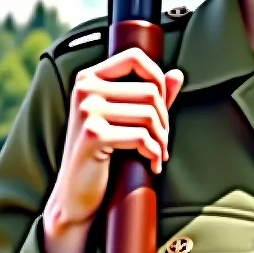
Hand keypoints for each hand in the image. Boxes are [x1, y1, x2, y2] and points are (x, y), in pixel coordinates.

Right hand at [45, 46, 184, 239]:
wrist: (75, 195)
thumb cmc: (101, 156)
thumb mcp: (123, 121)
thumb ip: (148, 96)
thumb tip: (178, 74)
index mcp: (89, 78)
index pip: (135, 57)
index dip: (158, 78)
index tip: (162, 106)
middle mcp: (85, 89)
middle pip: (149, 92)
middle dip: (164, 121)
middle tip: (161, 142)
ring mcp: (86, 111)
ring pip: (149, 115)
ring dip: (161, 140)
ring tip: (157, 154)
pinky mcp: (93, 136)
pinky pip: (141, 137)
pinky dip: (153, 153)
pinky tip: (152, 165)